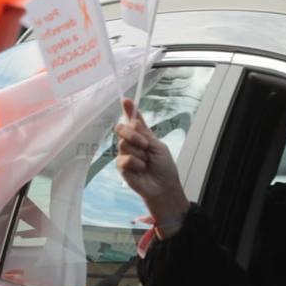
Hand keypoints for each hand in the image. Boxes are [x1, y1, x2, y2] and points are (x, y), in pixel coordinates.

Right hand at [115, 99, 188, 232]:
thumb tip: (132, 117)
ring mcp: (125, 154)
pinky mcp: (121, 167)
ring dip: (140, 153)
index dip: (129, 109)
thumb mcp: (158, 145)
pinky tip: (142, 170)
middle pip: (122, 128)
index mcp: (142, 136)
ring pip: (124, 144)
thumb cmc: (164, 167)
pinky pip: (125, 159)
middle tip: (146, 144)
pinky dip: (137, 164)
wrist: (164, 186)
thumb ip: (144, 132)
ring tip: (147, 163)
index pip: (133, 120)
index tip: (126, 100)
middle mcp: (131, 143)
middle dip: (133, 134)